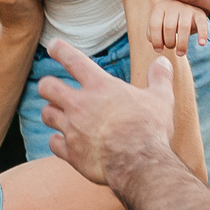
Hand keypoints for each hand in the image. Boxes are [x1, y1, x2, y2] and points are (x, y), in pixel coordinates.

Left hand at [36, 38, 174, 186]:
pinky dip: (58, 142)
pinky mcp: (71, 152)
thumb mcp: (161, 99)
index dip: (60, 50)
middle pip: (47, 86)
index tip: (53, 46)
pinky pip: (53, 143)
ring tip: (58, 115)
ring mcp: (72, 129)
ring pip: (46, 114)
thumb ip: (159, 79)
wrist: (140, 163)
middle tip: (52, 88)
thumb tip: (163, 63)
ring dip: (51, 113)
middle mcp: (80, 105)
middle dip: (48, 86)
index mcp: (100, 87)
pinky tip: (65, 142)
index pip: (73, 60)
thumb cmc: (151, 129)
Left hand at [149, 0, 208, 53]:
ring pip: (184, 27)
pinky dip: (202, 34)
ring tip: (180, 53)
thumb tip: (158, 47)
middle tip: (171, 48)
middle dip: (169, 42)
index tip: (158, 50)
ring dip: (182, 44)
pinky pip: (202, 24)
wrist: (187, 5)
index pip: (155, 25)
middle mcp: (173, 5)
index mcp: (160, 8)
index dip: (156, 40)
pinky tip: (202, 44)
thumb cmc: (168, 20)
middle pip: (169, 27)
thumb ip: (152, 33)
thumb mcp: (158, 23)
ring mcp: (187, 8)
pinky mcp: (200, 13)